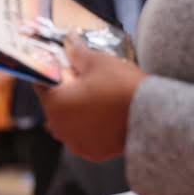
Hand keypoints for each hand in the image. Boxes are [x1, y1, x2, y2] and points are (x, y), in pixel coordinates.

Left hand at [37, 41, 144, 161]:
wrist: (152, 116)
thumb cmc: (121, 87)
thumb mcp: (98, 62)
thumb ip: (77, 52)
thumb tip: (69, 41)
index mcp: (54, 103)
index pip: (42, 83)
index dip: (51, 72)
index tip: (61, 67)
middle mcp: (59, 127)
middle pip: (55, 105)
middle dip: (65, 93)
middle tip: (82, 81)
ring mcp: (75, 143)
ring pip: (68, 123)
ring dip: (76, 112)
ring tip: (95, 100)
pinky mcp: (93, 153)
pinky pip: (84, 137)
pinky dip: (90, 129)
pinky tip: (103, 117)